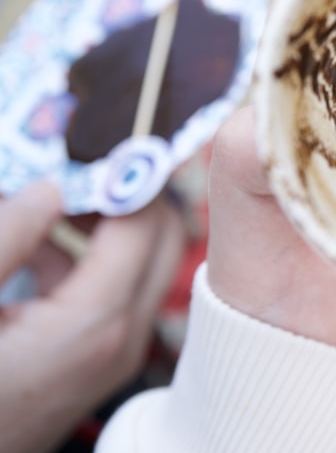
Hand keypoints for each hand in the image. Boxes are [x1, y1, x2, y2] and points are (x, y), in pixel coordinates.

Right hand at [0, 183, 185, 452]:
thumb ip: (6, 239)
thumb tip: (48, 188)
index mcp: (95, 322)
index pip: (145, 222)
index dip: (129, 173)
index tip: (109, 133)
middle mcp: (122, 337)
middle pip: (162, 238)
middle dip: (129, 193)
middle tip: (84, 161)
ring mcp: (114, 353)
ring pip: (140, 263)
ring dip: (104, 224)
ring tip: (48, 197)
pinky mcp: (96, 360)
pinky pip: (112, 291)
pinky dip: (84, 258)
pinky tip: (35, 242)